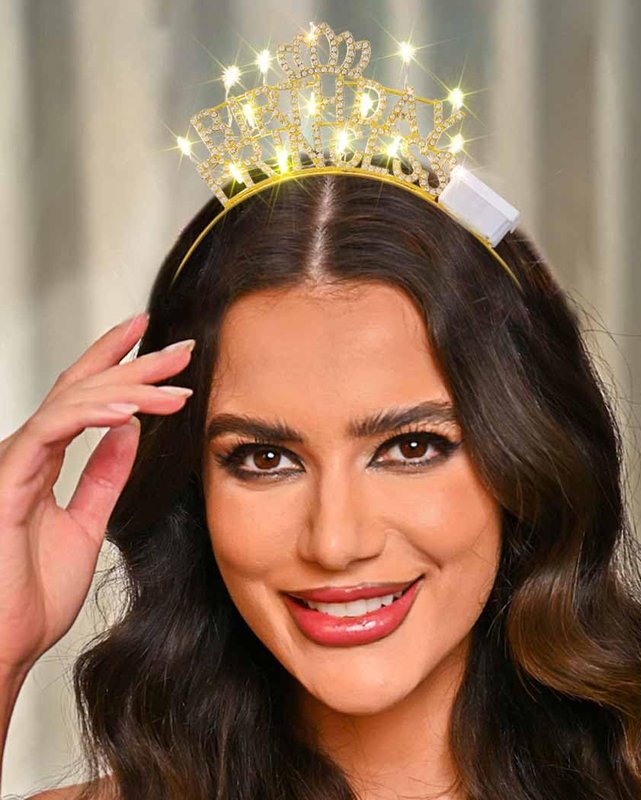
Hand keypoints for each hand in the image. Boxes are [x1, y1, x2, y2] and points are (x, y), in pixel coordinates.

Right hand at [0, 313, 194, 678]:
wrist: (3, 646)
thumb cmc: (31, 595)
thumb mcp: (86, 522)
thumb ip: (104, 474)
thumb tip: (129, 430)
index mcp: (43, 460)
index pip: (83, 398)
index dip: (116, 364)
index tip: (156, 342)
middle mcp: (25, 453)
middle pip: (84, 389)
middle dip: (135, 365)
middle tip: (183, 349)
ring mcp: (12, 464)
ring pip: (72, 401)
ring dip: (128, 388)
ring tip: (174, 385)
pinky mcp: (5, 482)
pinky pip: (51, 432)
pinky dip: (91, 415)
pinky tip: (129, 409)